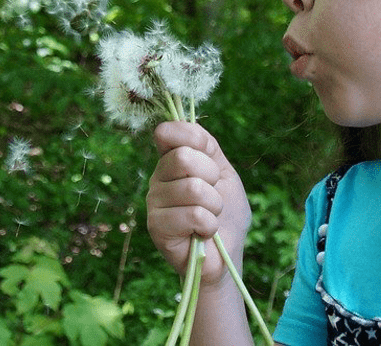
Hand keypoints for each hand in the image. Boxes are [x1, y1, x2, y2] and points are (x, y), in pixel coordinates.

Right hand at [146, 120, 251, 286]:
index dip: (192, 139)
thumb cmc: (226, 213)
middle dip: (212, 178)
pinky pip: (193, 214)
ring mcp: (154, 202)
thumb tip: (186, 124)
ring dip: (214, 206)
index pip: (168, 132)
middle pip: (184, 158)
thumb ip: (207, 146)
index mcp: (171, 160)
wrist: (227, 255)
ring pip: (193, 188)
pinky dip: (209, 224)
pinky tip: (203, 233)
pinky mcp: (156, 227)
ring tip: (210, 217)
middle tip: (213, 195)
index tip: (209, 160)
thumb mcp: (224, 171)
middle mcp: (158, 177)